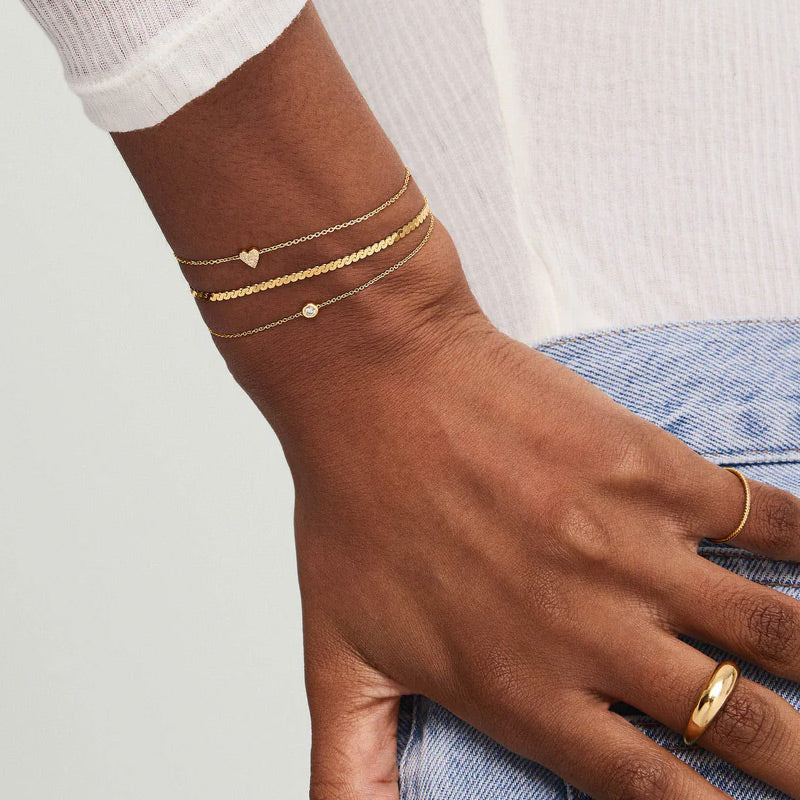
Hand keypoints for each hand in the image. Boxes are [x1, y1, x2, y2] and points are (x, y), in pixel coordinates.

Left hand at [243, 237, 799, 799]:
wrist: (376, 387)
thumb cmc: (352, 512)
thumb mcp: (337, 659)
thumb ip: (350, 767)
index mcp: (524, 691)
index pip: (655, 793)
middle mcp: (594, 632)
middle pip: (742, 727)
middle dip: (795, 760)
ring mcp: (632, 546)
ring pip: (772, 631)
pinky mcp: (650, 469)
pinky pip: (763, 517)